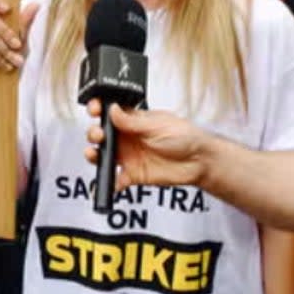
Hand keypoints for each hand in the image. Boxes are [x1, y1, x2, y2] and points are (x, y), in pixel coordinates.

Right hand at [0, 0, 38, 76]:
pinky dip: (0, 62)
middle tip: (18, 46)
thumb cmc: (14, 47)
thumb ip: (26, 20)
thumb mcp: (23, 33)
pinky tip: (5, 66)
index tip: (7, 9)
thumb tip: (35, 5)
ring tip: (16, 61)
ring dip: (7, 53)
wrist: (9, 70)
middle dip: (7, 33)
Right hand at [84, 100, 206, 191]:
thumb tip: (112, 110)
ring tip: (95, 155)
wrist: (199, 160)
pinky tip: (110, 182)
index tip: (94, 109)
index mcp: (135, 120)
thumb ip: (133, 121)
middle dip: (95, 133)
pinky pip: (116, 180)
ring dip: (95, 155)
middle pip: (103, 135)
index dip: (99, 110)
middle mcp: (129, 137)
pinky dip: (110, 184)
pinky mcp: (134, 175)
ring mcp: (130, 156)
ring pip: (104, 156)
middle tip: (99, 135)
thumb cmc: (185, 136)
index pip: (110, 113)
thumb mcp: (158, 124)